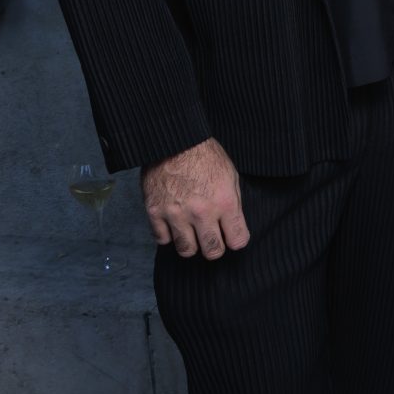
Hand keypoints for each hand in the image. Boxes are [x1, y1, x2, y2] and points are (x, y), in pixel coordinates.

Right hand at [142, 137, 248, 258]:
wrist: (174, 141)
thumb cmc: (205, 156)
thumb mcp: (230, 176)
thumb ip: (232, 203)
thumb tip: (232, 225)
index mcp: (225, 202)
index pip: (238, 241)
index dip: (237, 240)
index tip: (233, 237)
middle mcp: (201, 212)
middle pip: (212, 251)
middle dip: (215, 248)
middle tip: (212, 239)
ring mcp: (176, 214)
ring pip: (186, 250)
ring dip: (191, 245)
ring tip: (192, 234)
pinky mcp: (155, 212)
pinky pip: (162, 240)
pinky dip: (169, 236)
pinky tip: (173, 225)